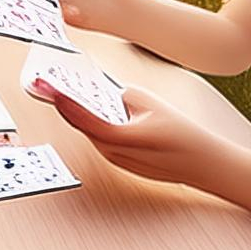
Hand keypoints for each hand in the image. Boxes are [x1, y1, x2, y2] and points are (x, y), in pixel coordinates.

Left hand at [34, 76, 229, 188]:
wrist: (205, 164)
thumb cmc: (182, 133)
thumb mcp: (152, 104)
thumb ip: (123, 96)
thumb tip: (108, 95)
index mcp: (120, 138)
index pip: (82, 118)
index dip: (62, 101)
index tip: (46, 87)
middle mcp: (113, 153)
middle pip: (83, 125)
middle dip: (68, 105)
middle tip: (50, 85)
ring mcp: (118, 161)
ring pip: (92, 133)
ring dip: (82, 115)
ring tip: (68, 93)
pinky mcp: (123, 164)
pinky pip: (103, 141)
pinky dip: (97, 126)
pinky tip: (96, 112)